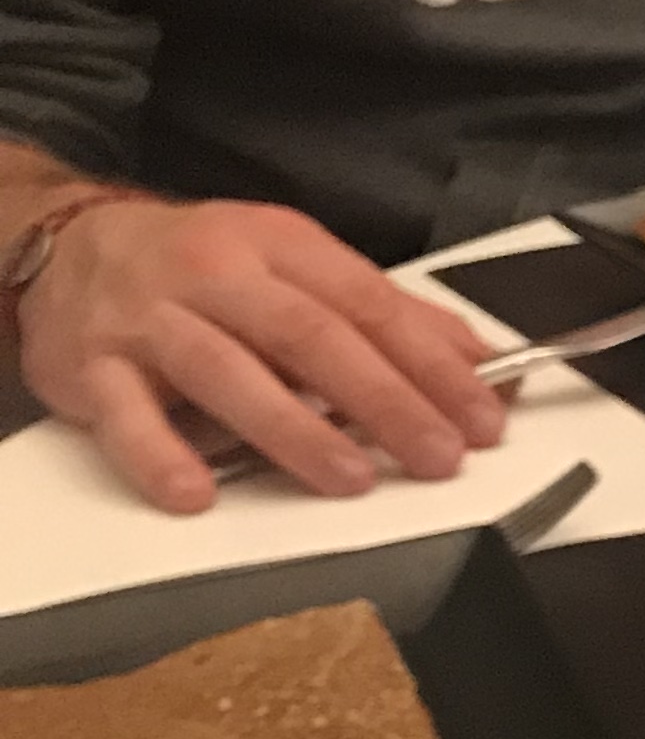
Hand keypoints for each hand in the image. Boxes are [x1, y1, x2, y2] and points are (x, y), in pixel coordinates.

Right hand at [14, 196, 509, 512]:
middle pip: (309, 337)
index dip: (433, 365)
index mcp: (279, 245)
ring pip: (226, 371)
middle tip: (438, 455)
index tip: (482, 418)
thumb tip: (481, 362)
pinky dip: (160, 455)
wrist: (67, 245)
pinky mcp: (92, 365)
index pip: (370, 306)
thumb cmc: (203, 267)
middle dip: (384, 401)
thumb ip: (388, 316)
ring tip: (349, 480)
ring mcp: (149, 318)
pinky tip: (197, 493)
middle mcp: (215, 272)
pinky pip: (125, 413)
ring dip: (293, 430)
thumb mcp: (298, 268)